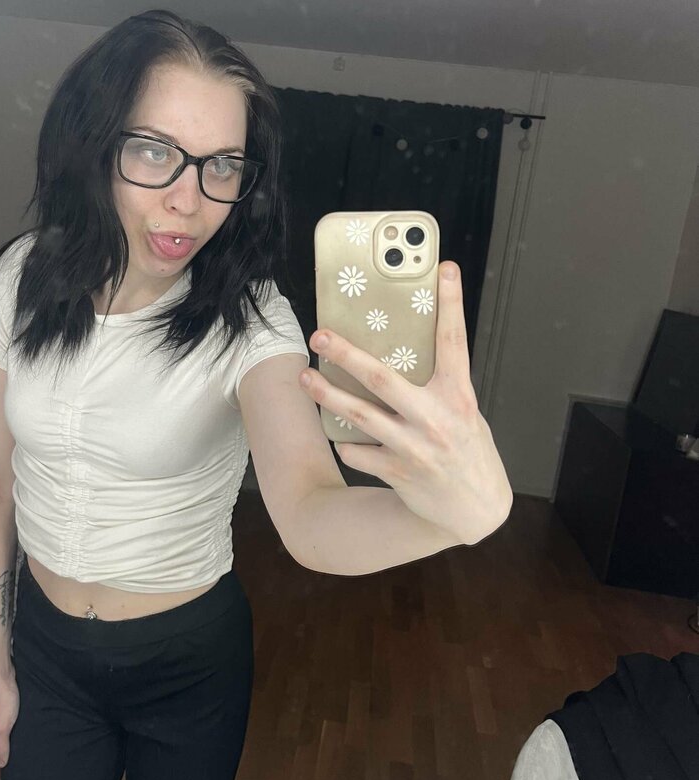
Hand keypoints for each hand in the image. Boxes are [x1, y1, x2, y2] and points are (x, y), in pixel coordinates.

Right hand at [0, 674, 19, 779]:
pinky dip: (10, 741)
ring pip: (0, 743)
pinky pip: (6, 733)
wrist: (0, 676)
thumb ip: (1, 746)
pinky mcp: (3, 713)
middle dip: (1, 766)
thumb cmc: (2, 702)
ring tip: (17, 762)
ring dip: (6, 753)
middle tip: (12, 779)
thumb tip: (1, 765)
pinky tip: (19, 740)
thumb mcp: (2, 726)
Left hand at [299, 261, 512, 545]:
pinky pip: (358, 451)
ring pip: (359, 415)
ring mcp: (414, 447)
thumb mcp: (465, 413)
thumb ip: (441, 386)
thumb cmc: (468, 452)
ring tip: (304, 377)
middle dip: (346, 354)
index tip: (443, 269)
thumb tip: (408, 351)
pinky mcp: (397, 471)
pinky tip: (340, 435)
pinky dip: (346, 442)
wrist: (475, 510)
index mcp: (458, 397)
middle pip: (382, 378)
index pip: (454, 341)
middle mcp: (435, 419)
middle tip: (320, 334)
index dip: (450, 303)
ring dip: (327, 395)